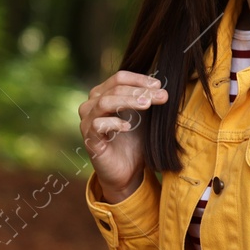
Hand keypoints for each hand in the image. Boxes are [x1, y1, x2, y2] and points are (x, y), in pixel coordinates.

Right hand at [79, 71, 167, 201]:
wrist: (127, 171)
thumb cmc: (134, 140)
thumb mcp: (144, 117)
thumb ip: (148, 100)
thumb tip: (162, 87)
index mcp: (103, 95)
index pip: (119, 78)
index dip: (140, 79)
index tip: (160, 85)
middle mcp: (91, 105)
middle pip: (114, 88)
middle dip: (140, 91)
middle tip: (161, 96)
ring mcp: (88, 122)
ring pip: (104, 102)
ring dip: (128, 101)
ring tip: (147, 105)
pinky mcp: (89, 139)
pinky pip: (98, 125)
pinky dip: (114, 123)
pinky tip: (128, 127)